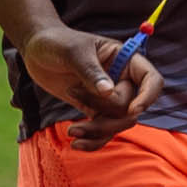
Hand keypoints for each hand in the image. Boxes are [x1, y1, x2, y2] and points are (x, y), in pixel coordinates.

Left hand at [22, 21, 157, 145]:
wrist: (35, 51)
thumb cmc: (56, 42)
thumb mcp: (72, 53)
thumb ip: (91, 72)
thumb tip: (108, 92)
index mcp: (124, 59)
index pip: (151, 79)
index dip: (148, 96)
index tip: (133, 110)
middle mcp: (121, 79)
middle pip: (131, 108)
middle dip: (107, 115)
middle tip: (75, 99)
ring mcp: (109, 96)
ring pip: (118, 123)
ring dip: (98, 132)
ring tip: (72, 131)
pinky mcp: (94, 109)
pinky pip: (103, 131)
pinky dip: (92, 141)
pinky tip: (75, 143)